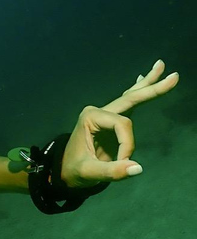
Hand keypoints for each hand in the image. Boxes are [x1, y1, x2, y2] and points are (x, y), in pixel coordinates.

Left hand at [60, 59, 178, 187]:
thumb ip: (113, 171)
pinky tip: (143, 77)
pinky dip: (138, 92)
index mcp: (90, 117)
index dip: (128, 145)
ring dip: (148, 85)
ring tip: (160, 65)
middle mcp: (97, 111)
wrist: (65, 170)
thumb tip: (138, 168)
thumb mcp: (90, 173)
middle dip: (152, 89)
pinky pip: (128, 104)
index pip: (123, 125)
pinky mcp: (110, 121)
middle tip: (174, 76)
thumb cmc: (74, 170)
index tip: (124, 162)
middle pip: (129, 98)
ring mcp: (103, 114)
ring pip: (130, 97)